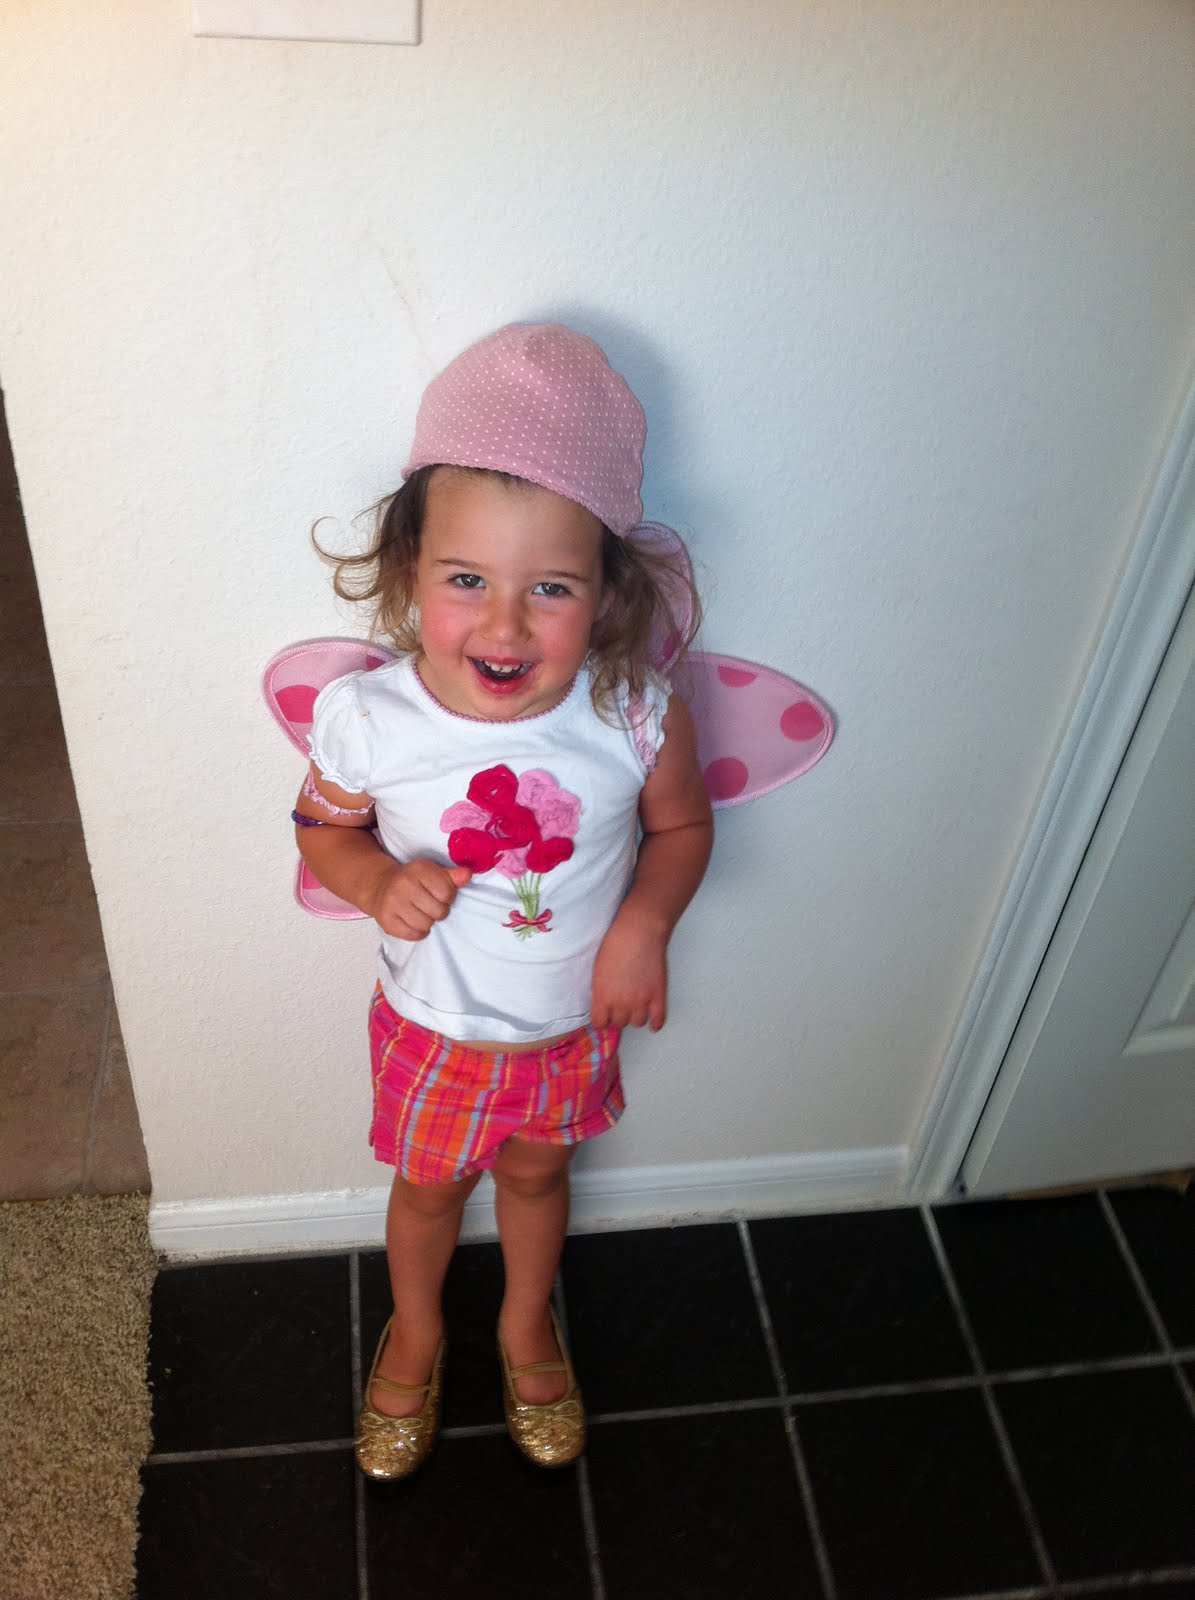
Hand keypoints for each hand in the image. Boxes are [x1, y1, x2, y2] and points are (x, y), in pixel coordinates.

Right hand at [368, 859, 471, 940]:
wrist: (380, 885)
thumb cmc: (412, 880)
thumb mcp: (432, 872)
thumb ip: (452, 876)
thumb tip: (467, 874)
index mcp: (418, 870)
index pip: (447, 893)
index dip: (448, 897)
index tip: (440, 894)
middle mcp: (403, 885)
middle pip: (439, 911)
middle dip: (439, 910)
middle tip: (430, 905)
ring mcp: (392, 903)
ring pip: (426, 925)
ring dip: (428, 922)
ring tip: (422, 913)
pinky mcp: (386, 921)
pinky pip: (413, 935)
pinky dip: (417, 932)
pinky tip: (413, 921)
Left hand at [590, 908, 668, 1030]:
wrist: (639, 932)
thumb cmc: (616, 943)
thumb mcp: (598, 969)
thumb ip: (600, 989)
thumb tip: (602, 1000)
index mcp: (603, 996)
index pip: (600, 1023)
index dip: (601, 1020)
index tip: (603, 1016)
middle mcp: (621, 1003)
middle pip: (619, 1024)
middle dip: (618, 1016)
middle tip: (619, 1007)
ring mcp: (641, 1001)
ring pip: (637, 1023)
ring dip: (635, 1017)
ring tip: (635, 1008)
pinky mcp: (658, 996)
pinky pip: (658, 1020)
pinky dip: (656, 1023)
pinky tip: (652, 1022)